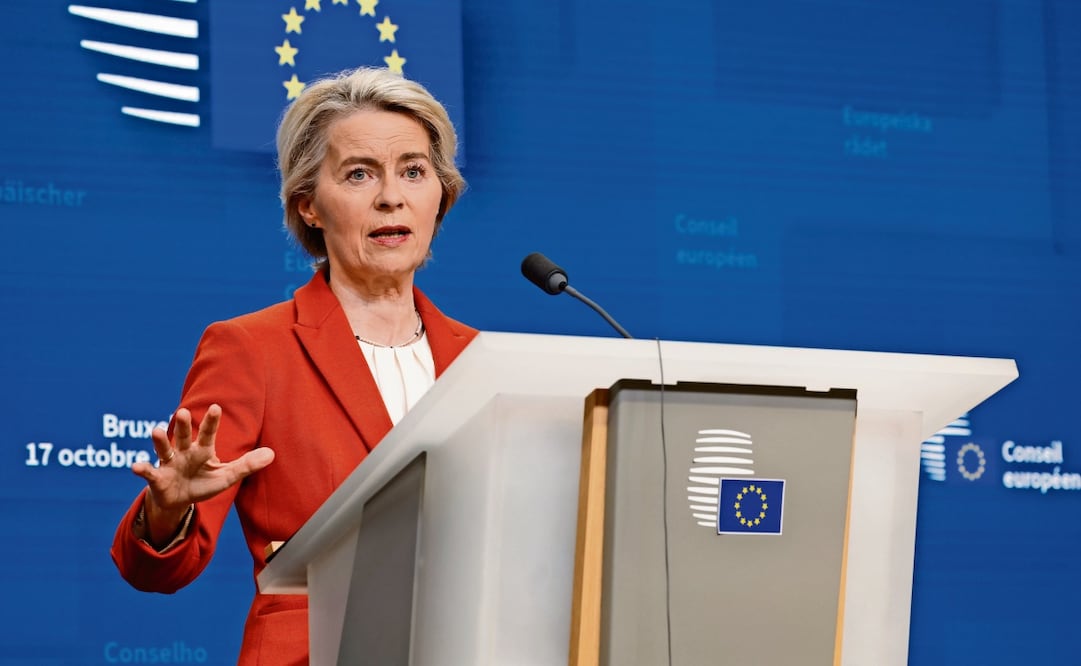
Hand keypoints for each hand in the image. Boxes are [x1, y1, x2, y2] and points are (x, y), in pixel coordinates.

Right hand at [131, 404, 274, 543]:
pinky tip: (136, 467)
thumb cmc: (204, 483)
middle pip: (184, 436)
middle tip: (184, 412)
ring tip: (156, 430)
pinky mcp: (157, 479)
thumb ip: (247, 465)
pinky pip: (149, 473)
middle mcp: (184, 453)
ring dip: (160, 441)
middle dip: (184, 425)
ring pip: (165, 449)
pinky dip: (142, 469)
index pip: (209, 434)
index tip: (216, 407)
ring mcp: (169, 464)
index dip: (212, 422)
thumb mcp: (227, 477)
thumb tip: (272, 454)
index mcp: (203, 451)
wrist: (180, 501)